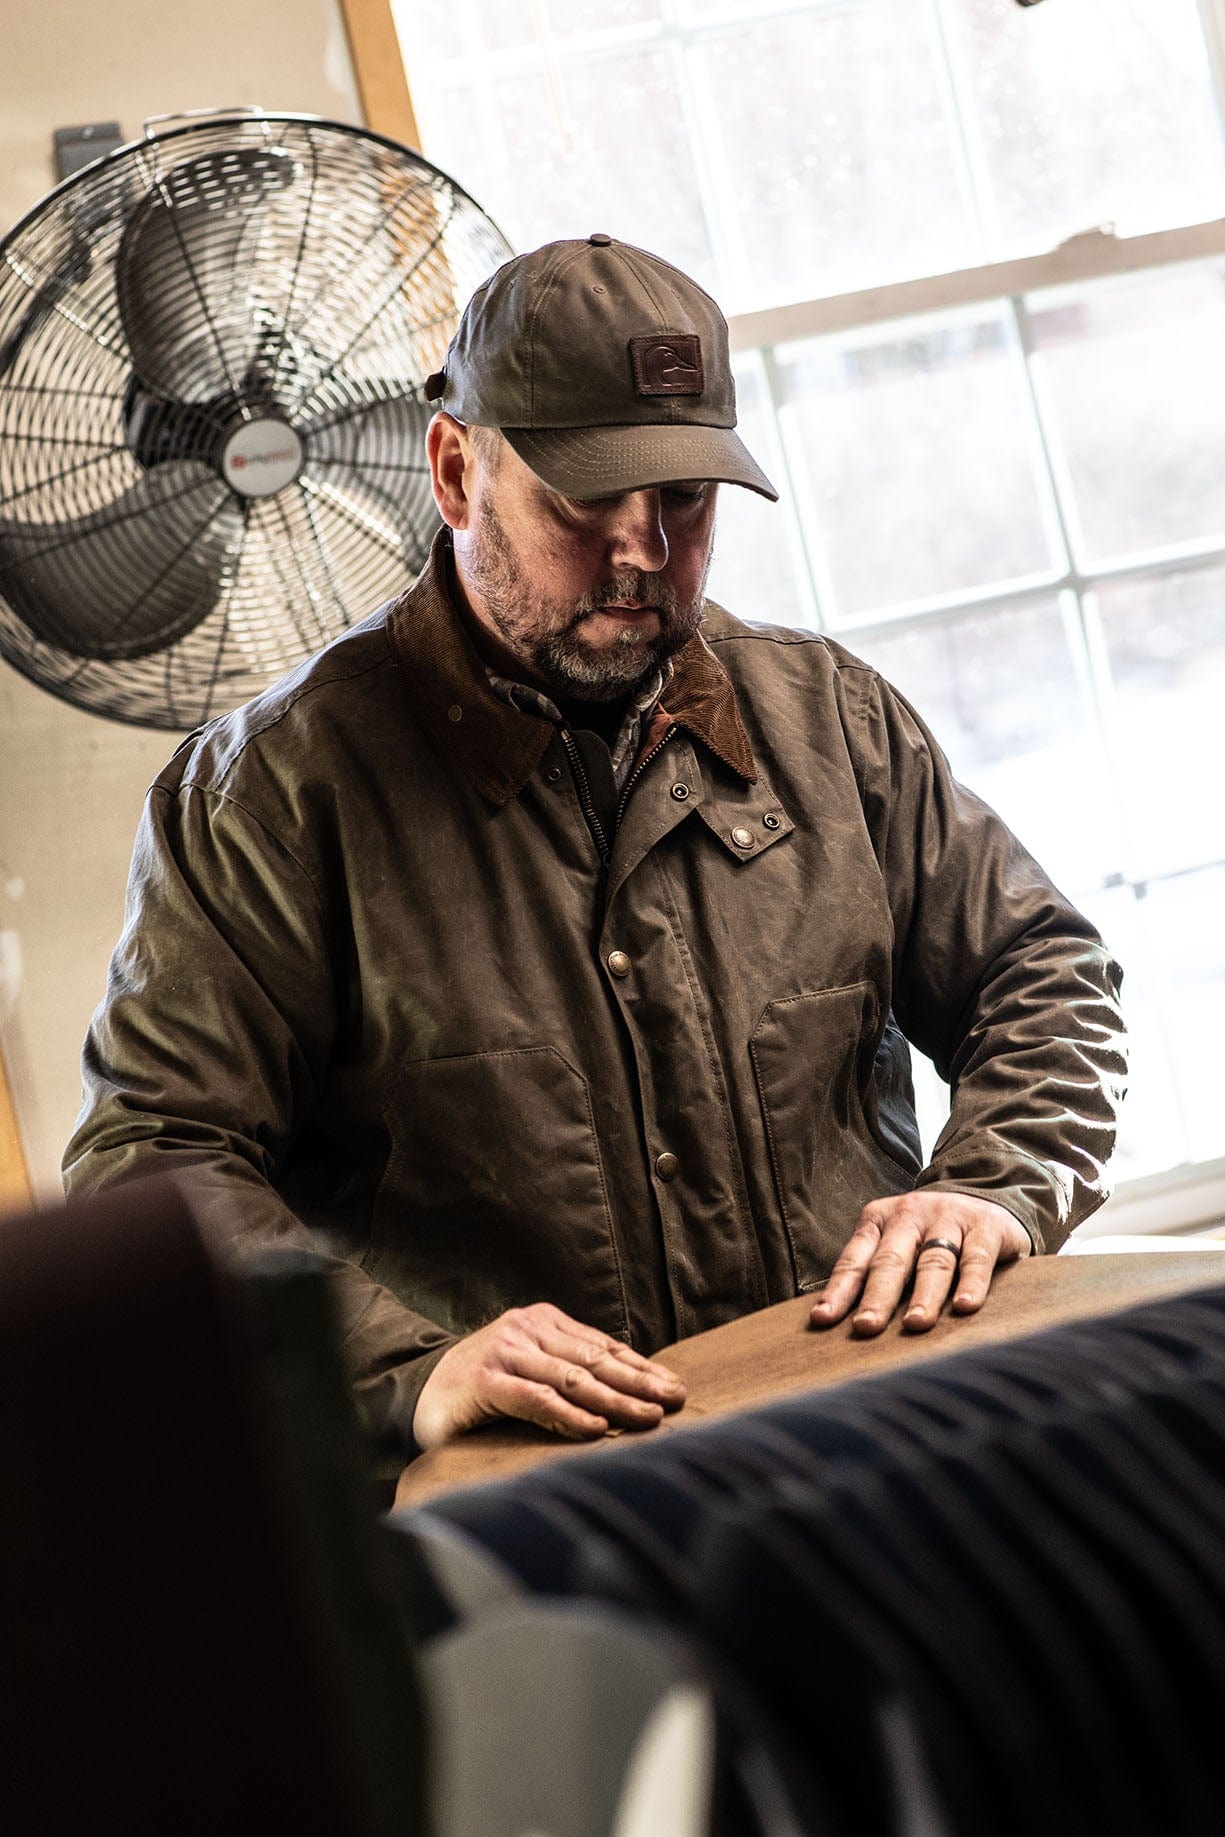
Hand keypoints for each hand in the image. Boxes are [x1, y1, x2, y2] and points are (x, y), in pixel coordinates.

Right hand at [413, 1302, 686, 1449]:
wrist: (416, 1392)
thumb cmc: (482, 1385)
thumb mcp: (529, 1367)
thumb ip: (566, 1370)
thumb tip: (627, 1391)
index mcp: (542, 1321)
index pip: (601, 1344)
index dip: (640, 1366)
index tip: (674, 1386)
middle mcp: (526, 1330)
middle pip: (594, 1359)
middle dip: (639, 1382)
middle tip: (675, 1400)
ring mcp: (506, 1353)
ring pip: (572, 1378)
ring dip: (616, 1400)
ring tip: (648, 1417)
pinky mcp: (487, 1381)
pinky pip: (537, 1399)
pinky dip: (568, 1415)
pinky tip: (596, 1427)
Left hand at [809, 1191, 1031, 1337]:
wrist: (985, 1195)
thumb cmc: (930, 1234)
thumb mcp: (898, 1242)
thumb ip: (877, 1273)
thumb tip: (849, 1324)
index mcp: (879, 1220)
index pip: (855, 1259)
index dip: (839, 1290)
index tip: (823, 1319)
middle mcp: (910, 1215)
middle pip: (891, 1261)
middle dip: (877, 1296)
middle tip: (866, 1327)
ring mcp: (949, 1218)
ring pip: (933, 1260)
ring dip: (924, 1294)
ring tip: (915, 1323)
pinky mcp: (986, 1227)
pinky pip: (976, 1258)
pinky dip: (971, 1283)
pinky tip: (965, 1307)